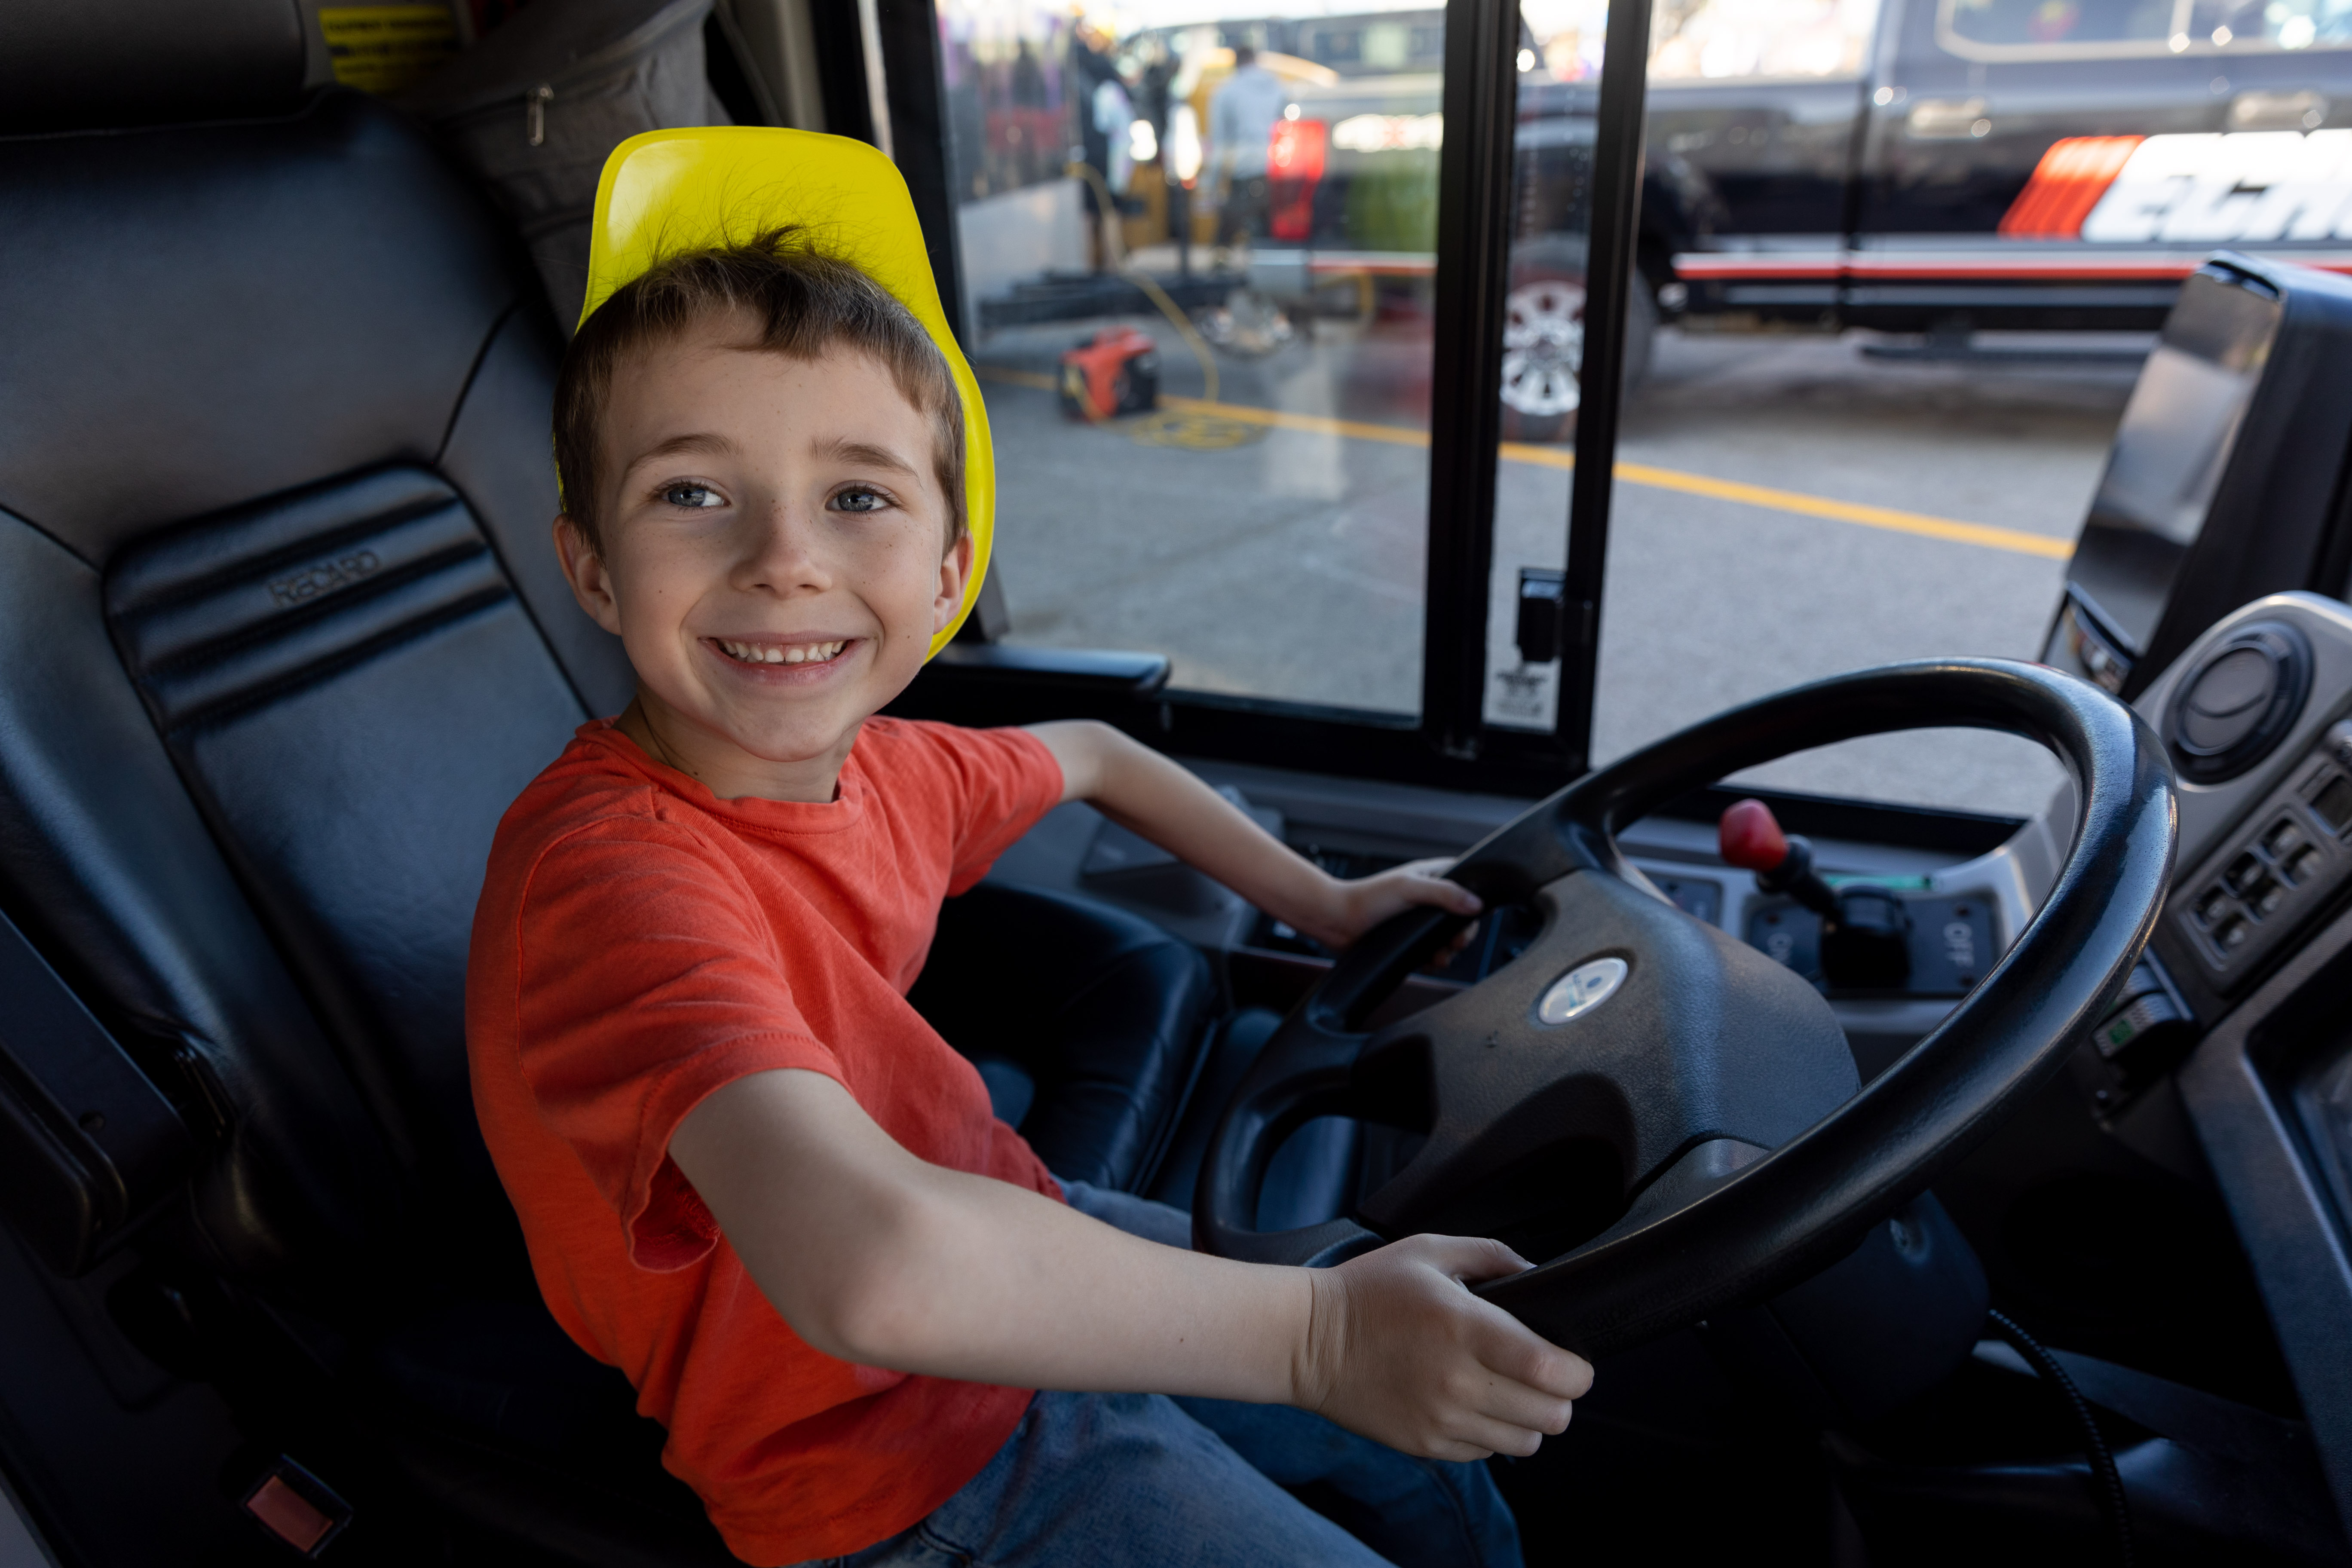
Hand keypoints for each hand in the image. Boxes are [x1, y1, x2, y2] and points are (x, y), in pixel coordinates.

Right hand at [1291, 1235, 1592, 1460]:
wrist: (1308, 1340)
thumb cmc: (1370, 1290)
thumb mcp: (1430, 1251)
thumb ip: (1492, 1256)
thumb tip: (1539, 1275)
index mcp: (1465, 1327)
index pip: (1550, 1370)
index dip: (1577, 1371)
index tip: (1572, 1360)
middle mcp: (1457, 1381)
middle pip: (1550, 1416)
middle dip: (1558, 1397)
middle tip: (1541, 1375)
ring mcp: (1441, 1420)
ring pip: (1525, 1442)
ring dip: (1528, 1419)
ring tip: (1507, 1391)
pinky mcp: (1425, 1445)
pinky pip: (1486, 1453)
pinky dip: (1490, 1433)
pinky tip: (1470, 1403)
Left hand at [1297, 857, 1482, 953]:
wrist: (1337, 922)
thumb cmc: (1368, 898)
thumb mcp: (1409, 889)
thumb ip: (1444, 893)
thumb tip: (1477, 905)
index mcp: (1431, 876)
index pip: (1466, 884)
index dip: (1473, 900)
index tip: (1471, 915)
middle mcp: (1428, 899)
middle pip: (1461, 918)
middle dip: (1462, 934)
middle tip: (1456, 943)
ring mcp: (1420, 922)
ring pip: (1449, 939)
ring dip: (1448, 952)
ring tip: (1438, 957)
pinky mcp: (1411, 942)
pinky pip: (1433, 954)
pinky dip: (1433, 961)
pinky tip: (1426, 962)